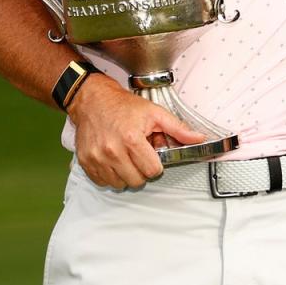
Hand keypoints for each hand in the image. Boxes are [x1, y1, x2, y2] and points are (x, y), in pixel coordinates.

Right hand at [67, 75, 213, 189]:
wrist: (93, 100)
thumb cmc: (124, 106)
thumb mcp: (155, 113)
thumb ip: (178, 129)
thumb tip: (199, 139)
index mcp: (131, 139)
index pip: (152, 171)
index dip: (156, 164)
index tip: (152, 155)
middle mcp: (112, 151)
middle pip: (137, 180)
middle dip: (141, 170)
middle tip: (138, 155)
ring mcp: (97, 158)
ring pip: (119, 184)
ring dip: (126, 174)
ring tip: (125, 156)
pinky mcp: (86, 162)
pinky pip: (102, 182)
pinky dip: (110, 175)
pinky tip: (113, 160)